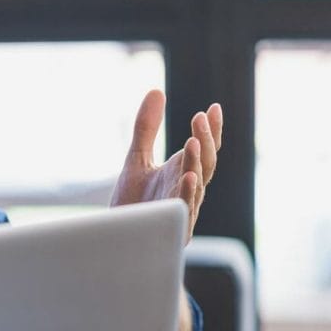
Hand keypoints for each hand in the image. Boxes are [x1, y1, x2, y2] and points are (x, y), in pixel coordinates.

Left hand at [109, 90, 222, 241]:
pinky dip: (188, 194)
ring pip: (197, 185)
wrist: (116, 240)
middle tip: (200, 117)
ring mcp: (182, 208)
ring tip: (194, 141)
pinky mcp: (172, 227)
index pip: (205, 148)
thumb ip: (147, 128)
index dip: (212, 130)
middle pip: (206, 162)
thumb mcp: (137, 158)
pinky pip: (184, 210)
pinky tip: (188, 177)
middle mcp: (187, 189)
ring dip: (197, 163)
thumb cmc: (133, 202)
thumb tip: (156, 90)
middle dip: (206, 140)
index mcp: (183, 172)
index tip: (214, 108)